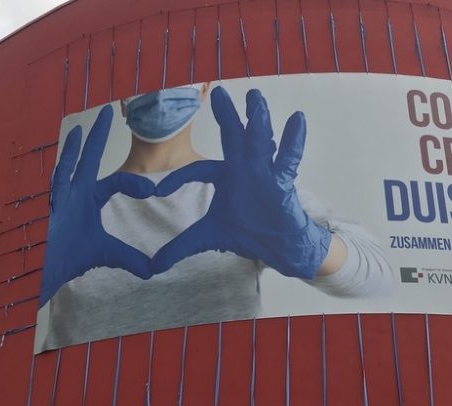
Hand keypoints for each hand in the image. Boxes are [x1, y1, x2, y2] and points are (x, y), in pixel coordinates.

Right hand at [40, 105, 157, 305]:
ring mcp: (63, 198)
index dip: (134, 182)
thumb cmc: (75, 258)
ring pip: (70, 166)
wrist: (55, 272)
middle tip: (108, 110)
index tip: (152, 189)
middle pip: (89, 159)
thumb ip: (131, 258)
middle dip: (98, 136)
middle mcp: (77, 193)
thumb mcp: (110, 254)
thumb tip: (154, 270)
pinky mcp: (53, 207)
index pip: (117, 181)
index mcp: (91, 199)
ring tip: (83, 126)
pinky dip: (64, 165)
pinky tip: (69, 146)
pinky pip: (59, 183)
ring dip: (77, 147)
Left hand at [150, 87, 331, 278]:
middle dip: (226, 116)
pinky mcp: (282, 183)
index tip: (157, 192)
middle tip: (218, 92)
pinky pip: (288, 159)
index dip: (178, 179)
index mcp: (225, 178)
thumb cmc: (247, 234)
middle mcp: (243, 169)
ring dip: (257, 119)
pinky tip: (298, 119)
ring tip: (255, 97)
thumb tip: (153, 266)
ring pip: (259, 142)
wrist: (278, 247)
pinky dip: (293, 141)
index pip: (198, 170)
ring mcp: (264, 173)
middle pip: (232, 138)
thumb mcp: (208, 238)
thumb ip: (181, 247)